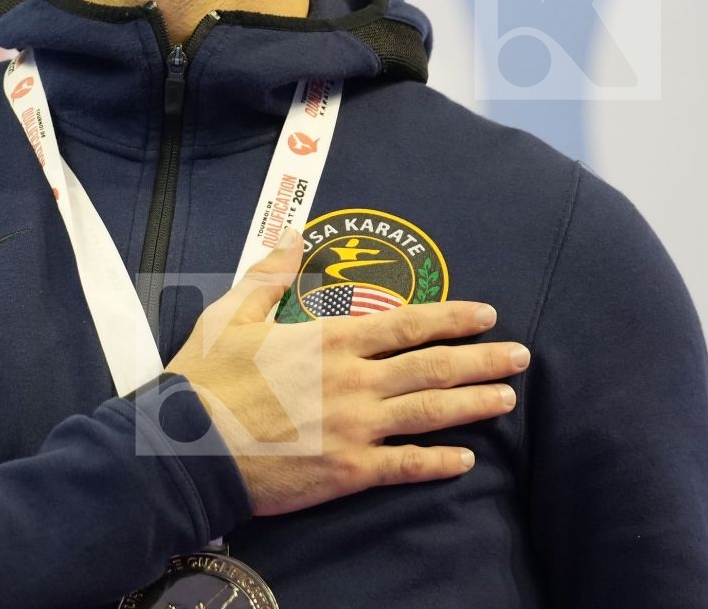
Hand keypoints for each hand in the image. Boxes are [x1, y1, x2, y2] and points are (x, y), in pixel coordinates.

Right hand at [164, 228, 528, 516]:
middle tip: (521, 356)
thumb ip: (270, 275)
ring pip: (429, 412)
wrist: (186, 447)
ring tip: (507, 398)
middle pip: (432, 366)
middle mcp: (353, 381)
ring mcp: (354, 428)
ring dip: (474, 404)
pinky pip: (404, 465)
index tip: (485, 313)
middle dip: (482, 359)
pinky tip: (464, 459)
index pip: (407, 324)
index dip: (452, 318)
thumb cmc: (206, 378)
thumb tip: (293, 236)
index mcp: (330, 340)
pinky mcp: (346, 471)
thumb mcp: (231, 314)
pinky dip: (437, 462)